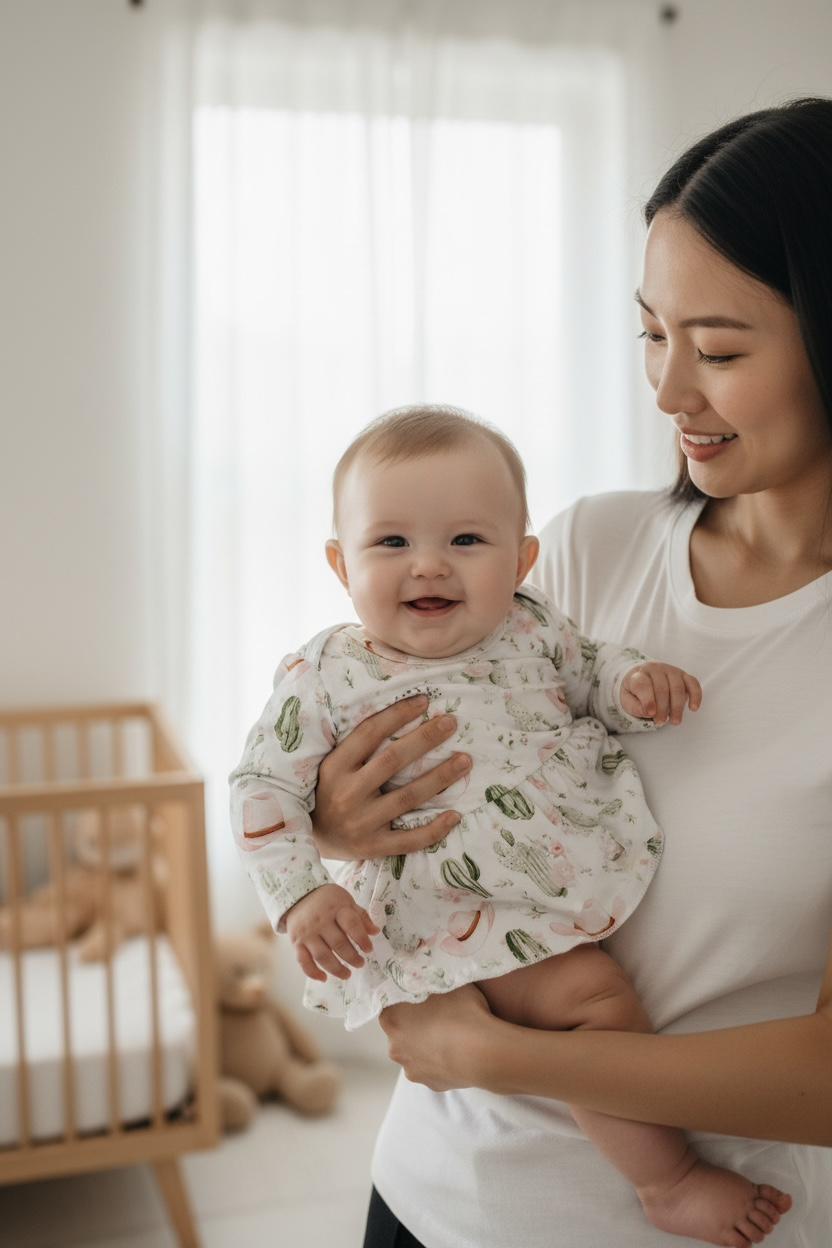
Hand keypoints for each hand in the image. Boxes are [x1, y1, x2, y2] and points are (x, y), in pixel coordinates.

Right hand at [285, 883, 379, 981]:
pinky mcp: (296, 942)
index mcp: (336, 908)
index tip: (369, 949)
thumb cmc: (328, 900)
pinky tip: (324, 978)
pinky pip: (303, 961)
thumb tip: (376, 932)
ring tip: (347, 974)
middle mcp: (320, 921)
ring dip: (336, 968)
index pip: (351, 924)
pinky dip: (313, 972)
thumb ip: (361, 917)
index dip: (362, 939)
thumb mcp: (346, 901)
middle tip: (361, 963)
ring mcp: (307, 933)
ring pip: (322, 955)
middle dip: (352, 957)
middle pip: (338, 943)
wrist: (299, 896)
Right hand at [311, 695, 470, 859]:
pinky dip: (434, 829)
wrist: (308, 839)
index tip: (424, 701)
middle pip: (392, 761)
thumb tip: (402, 714)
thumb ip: (357, 747)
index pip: (369, 733)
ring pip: (407, 797)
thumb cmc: (327, 791)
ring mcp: (361, 823)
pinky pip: (409, 840)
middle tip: (451, 723)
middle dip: (425, 739)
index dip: (397, 715)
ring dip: (440, 777)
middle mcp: (346, 793)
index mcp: (334, 767)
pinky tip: (455, 815)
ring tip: (464, 761)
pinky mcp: (372, 847)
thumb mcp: (332, 765)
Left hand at [379, 985, 495, 1090]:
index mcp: (390, 1019)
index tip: (422, 995)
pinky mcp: (430, 1085)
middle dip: (415, 1023)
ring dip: (428, 1044)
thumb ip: (426, 982)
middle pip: (401, 1030)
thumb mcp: (443, 982)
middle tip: (439, 1015)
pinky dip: (441, 1061)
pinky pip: (433, 1068)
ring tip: (451, 1035)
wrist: (482, 1052)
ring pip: (416, 1052)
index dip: (406, 999)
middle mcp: (394, 1047)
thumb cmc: (461, 1011)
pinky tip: (457, 1052)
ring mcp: (411, 1069)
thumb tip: (423, 980)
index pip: (390, 1004)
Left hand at [620, 662, 701, 725]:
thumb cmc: (634, 691)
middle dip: (662, 708)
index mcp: (638, 674)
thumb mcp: (627, 700)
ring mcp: (671, 670)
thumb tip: (648, 712)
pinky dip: (696, 695)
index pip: (643, 685)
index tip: (650, 714)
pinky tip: (693, 708)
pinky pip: (693, 683)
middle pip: (662, 689)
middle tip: (660, 722)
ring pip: (677, 687)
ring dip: (677, 707)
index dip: (647, 700)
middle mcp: (655, 669)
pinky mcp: (683, 675)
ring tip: (675, 721)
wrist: (642, 675)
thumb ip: (634, 707)